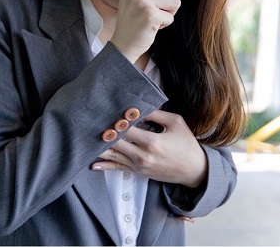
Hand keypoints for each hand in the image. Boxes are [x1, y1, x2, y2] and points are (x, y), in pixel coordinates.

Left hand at [91, 110, 206, 187]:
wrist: (194, 170)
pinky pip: (118, 168)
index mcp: (151, 142)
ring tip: (85, 138)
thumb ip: (156, 114)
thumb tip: (137, 107)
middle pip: (115, 142)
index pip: (126, 128)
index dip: (116, 119)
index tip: (107, 110)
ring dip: (100, 147)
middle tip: (90, 121)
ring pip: (113, 155)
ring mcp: (139, 166)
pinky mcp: (138, 172)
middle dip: (104, 131)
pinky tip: (93, 164)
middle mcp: (142, 156)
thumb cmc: (187, 144)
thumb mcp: (176, 123)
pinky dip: (105, 166)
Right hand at [110, 0, 188, 63]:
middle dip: (171, 0)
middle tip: (159, 10)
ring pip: (175, 0)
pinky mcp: (149, 15)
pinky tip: (153, 26)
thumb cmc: (138, 20)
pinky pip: (171, 16)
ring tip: (156, 17)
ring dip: (170, 12)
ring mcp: (140, 1)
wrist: (124, 44)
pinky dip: (166, 23)